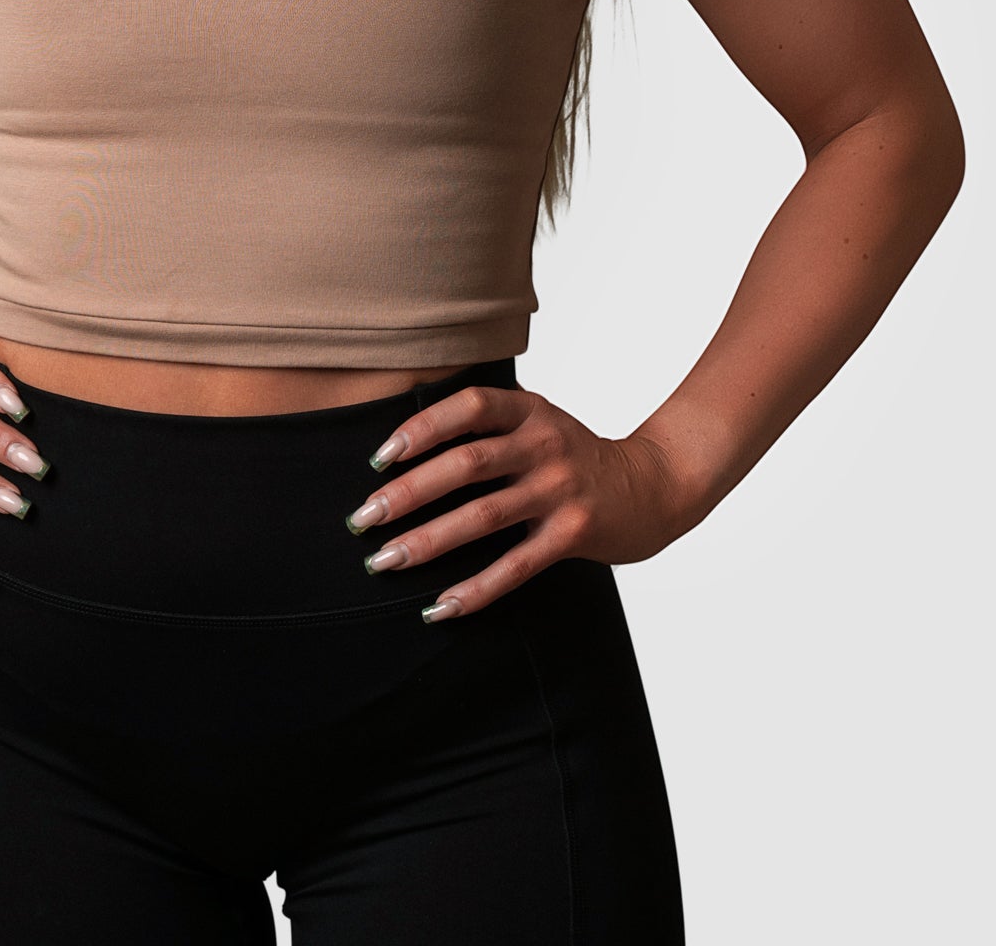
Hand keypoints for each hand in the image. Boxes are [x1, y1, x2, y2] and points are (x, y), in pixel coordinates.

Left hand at [347, 382, 691, 619]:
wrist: (654, 485)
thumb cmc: (575, 455)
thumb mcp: (538, 422)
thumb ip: (488, 426)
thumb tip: (404, 445)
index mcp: (529, 410)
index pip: (466, 408)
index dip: (420, 429)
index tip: (378, 458)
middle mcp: (543, 444)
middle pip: (465, 465)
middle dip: (407, 493)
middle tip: (362, 519)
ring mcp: (560, 490)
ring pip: (483, 517)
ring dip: (429, 541)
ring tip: (386, 560)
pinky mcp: (573, 534)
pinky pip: (516, 566)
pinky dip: (476, 589)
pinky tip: (441, 607)